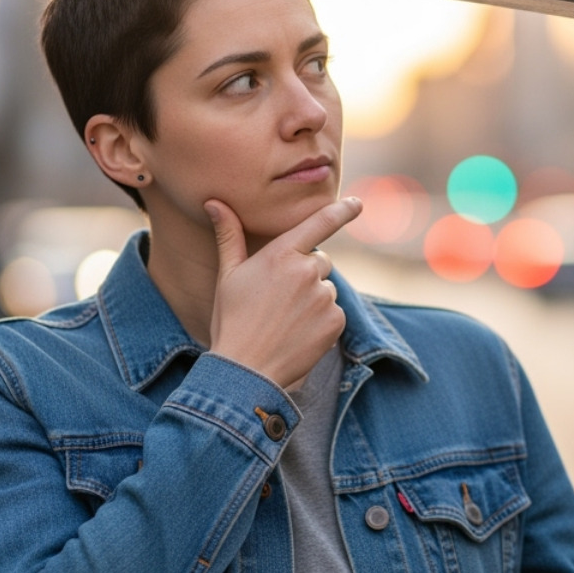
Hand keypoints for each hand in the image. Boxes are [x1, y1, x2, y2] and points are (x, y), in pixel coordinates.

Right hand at [206, 196, 361, 388]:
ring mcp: (324, 297)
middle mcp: (307, 271)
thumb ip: (230, 235)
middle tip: (279, 298)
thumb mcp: (227, 275)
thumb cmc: (232, 319)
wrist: (246, 370)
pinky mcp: (335, 321)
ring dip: (314, 298)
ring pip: (327, 288)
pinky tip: (298, 333)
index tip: (358, 204)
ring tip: (285, 319)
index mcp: (281, 254)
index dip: (342, 210)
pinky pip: (335, 312)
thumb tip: (214, 202)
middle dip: (306, 273)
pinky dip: (322, 320)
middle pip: (320, 260)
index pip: (320, 222)